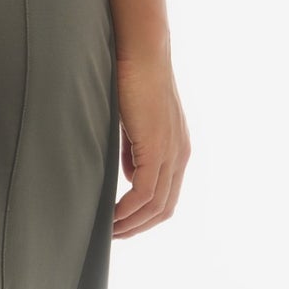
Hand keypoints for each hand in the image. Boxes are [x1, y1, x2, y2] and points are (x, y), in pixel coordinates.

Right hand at [111, 54, 190, 238]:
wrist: (142, 53)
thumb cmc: (133, 80)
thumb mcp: (135, 124)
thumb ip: (135, 149)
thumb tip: (129, 172)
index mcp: (177, 149)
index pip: (166, 197)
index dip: (145, 217)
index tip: (122, 225)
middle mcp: (179, 155)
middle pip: (165, 208)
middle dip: (139, 227)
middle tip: (113, 236)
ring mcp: (170, 152)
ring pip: (155, 204)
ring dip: (131, 223)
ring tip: (109, 231)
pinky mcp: (156, 147)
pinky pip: (144, 191)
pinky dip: (128, 209)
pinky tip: (112, 215)